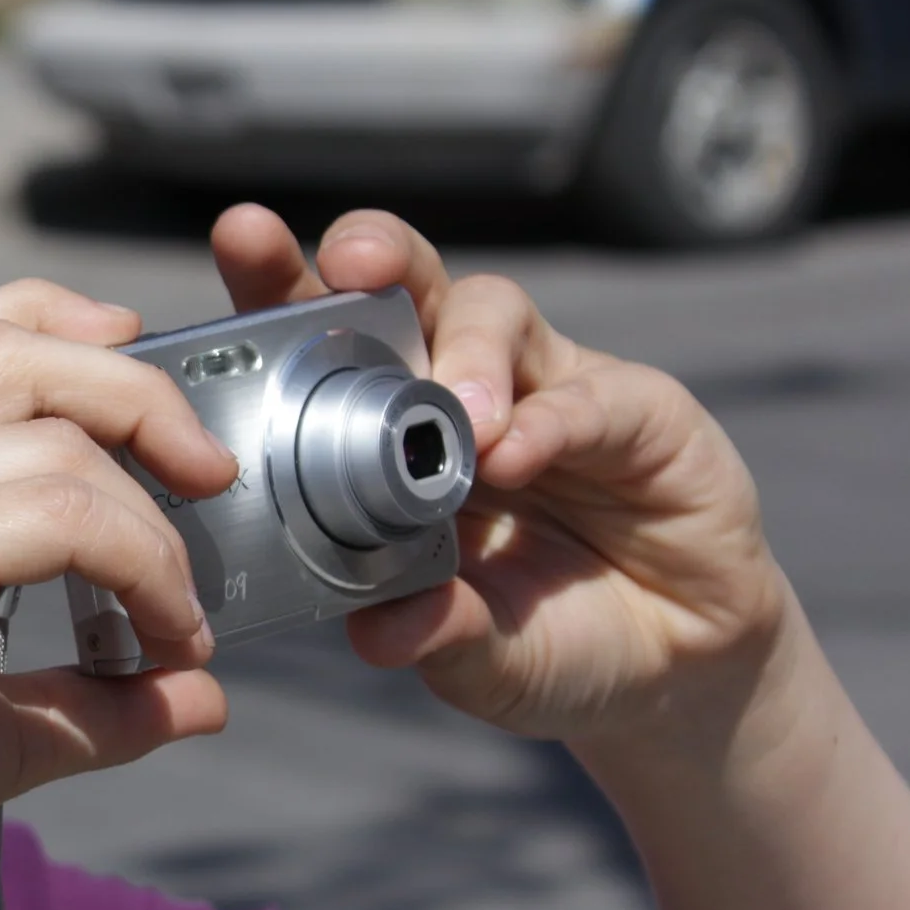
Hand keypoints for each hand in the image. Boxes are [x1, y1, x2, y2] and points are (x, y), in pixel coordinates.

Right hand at [0, 282, 237, 909]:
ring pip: (51, 420)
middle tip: (210, 479)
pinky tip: (158, 639)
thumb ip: (85, 700)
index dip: (71, 335)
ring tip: (179, 608)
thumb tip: (202, 698)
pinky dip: (137, 562)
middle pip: (16, 341)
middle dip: (140, 392)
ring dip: (151, 507)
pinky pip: (57, 509)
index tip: (151, 400)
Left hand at [209, 204, 790, 746]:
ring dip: (468, 352)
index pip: (322, 344)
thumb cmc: (542, 639)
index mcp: (384, 433)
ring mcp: (546, 387)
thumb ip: (432, 635)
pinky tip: (521, 454)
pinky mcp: (639, 408)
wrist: (670, 668)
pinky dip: (551, 420)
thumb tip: (378, 634)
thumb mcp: (477, 656)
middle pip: (404, 287)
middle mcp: (457, 388)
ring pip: (492, 312)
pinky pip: (590, 393)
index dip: (279, 291)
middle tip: (349, 262)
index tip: (240, 241)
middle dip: (370, 254)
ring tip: (462, 418)